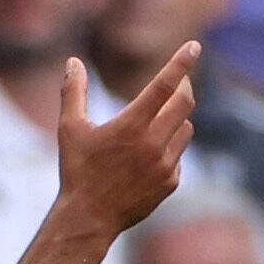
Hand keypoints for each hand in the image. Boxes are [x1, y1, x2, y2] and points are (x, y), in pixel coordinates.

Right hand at [54, 45, 195, 239]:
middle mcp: (153, 143)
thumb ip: (73, 92)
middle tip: (178, 81)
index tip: (194, 46)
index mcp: (130, 126)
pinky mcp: (171, 181)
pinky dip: (169, 148)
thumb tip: (73, 62)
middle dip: (184, 87)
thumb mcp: (69, 129)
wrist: (89, 217)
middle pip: (185, 103)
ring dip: (175, 119)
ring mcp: (166, 164)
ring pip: (185, 128)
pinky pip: (179, 154)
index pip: (163, 85)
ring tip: (154, 124)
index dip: (180, 63)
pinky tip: (147, 157)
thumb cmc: (76, 170)